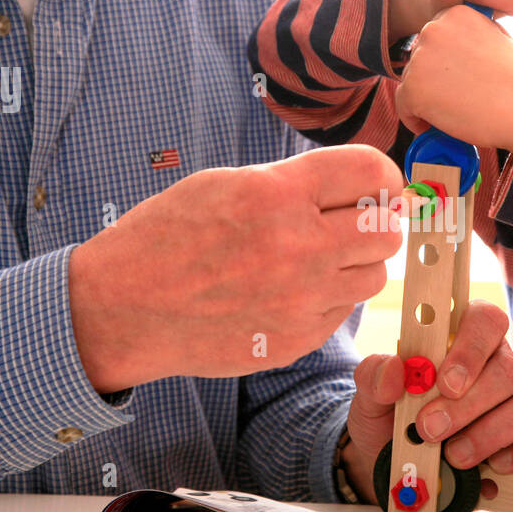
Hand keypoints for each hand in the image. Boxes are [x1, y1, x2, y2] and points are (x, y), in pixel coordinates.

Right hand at [68, 145, 404, 388]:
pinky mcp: (296, 339)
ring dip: (355, 264)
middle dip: (375, 222)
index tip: (375, 186)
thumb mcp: (227, 183)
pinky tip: (287, 290)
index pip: (374, 172)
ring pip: (375, 276)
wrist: (124, 308)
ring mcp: (300, 300)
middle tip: (349, 223)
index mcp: (276, 194)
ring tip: (314, 259)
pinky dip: (327, 298)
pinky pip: (343, 310)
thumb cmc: (170, 236)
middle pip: (388, 231)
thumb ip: (296, 182)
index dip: (383, 177)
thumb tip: (363, 185)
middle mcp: (297, 247)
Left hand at [340, 299, 512, 503]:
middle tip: (431, 430)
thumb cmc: (391, 422)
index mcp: (463, 341)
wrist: (400, 471)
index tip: (444, 383)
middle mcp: (499, 366)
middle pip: (509, 369)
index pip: (486, 319)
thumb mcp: (370, 399)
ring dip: (491, 434)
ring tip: (455, 456)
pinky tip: (497, 466)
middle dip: (468, 406)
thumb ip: (374, 376)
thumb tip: (396, 369)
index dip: (471, 348)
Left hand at [395, 4, 512, 151]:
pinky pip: (404, 105)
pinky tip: (433, 125)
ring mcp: (421, 58)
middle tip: (452, 98)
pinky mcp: (413, 88)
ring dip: (424, 98)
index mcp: (454, 13)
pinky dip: (415, 118)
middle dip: (432, 79)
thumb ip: (468, 35)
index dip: (442, 62)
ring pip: (411, 82)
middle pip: (419, 59)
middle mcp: (433, 29)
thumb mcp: (495, 37)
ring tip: (450, 111)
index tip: (454, 79)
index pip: (435, 38)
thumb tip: (450, 47)